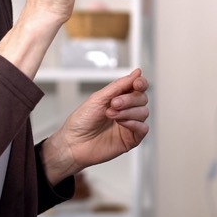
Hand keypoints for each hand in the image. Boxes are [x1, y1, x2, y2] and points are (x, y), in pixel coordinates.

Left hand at [42, 69, 149, 184]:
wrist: (73, 143)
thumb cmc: (81, 121)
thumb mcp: (98, 98)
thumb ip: (119, 85)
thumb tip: (137, 73)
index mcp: (118, 98)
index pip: (138, 87)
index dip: (140, 83)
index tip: (136, 83)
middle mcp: (126, 110)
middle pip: (142, 98)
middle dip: (129, 99)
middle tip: (113, 103)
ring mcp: (129, 124)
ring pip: (143, 112)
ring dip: (128, 111)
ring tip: (111, 114)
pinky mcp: (131, 139)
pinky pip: (143, 128)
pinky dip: (134, 123)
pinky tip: (121, 123)